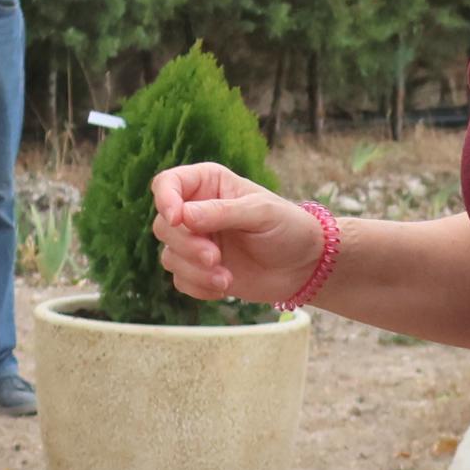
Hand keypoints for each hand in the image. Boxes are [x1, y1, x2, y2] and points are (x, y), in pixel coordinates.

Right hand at [151, 162, 322, 305]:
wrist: (305, 266)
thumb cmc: (288, 227)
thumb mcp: (261, 213)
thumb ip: (221, 212)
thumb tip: (181, 216)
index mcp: (208, 184)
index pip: (167, 183)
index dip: (165, 199)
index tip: (177, 219)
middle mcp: (196, 211)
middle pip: (164, 225)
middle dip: (186, 245)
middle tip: (214, 258)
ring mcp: (196, 241)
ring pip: (169, 255)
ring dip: (194, 270)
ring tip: (226, 278)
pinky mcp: (199, 270)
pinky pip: (180, 279)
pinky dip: (198, 286)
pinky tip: (224, 286)